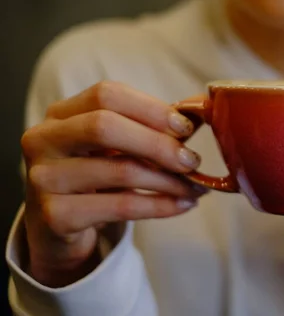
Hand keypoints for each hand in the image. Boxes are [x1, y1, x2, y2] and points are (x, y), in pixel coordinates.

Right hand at [21, 81, 204, 286]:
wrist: (59, 229)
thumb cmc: (97, 178)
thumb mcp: (120, 146)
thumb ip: (152, 125)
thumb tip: (198, 109)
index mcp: (61, 114)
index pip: (106, 94)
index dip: (151, 108)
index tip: (186, 128)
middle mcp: (44, 140)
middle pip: (105, 127)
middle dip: (158, 144)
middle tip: (192, 161)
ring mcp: (44, 179)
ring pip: (119, 170)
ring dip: (168, 180)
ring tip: (195, 187)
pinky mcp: (55, 216)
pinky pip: (121, 207)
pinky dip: (160, 206)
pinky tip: (183, 205)